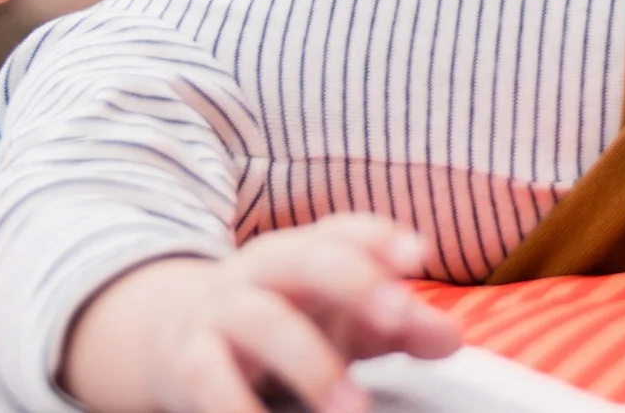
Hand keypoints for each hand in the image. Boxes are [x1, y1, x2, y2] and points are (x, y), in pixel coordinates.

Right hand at [61, 215, 459, 412]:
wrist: (173, 335)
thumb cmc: (282, 324)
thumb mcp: (339, 321)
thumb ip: (396, 326)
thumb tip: (451, 339)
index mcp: (304, 251)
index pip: (344, 230)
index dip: (380, 237)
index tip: (419, 254)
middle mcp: (263, 269)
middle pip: (308, 258)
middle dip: (354, 282)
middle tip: (398, 316)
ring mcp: (222, 310)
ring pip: (264, 321)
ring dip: (312, 365)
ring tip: (353, 411)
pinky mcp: (188, 359)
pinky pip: (209, 378)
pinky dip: (237, 407)